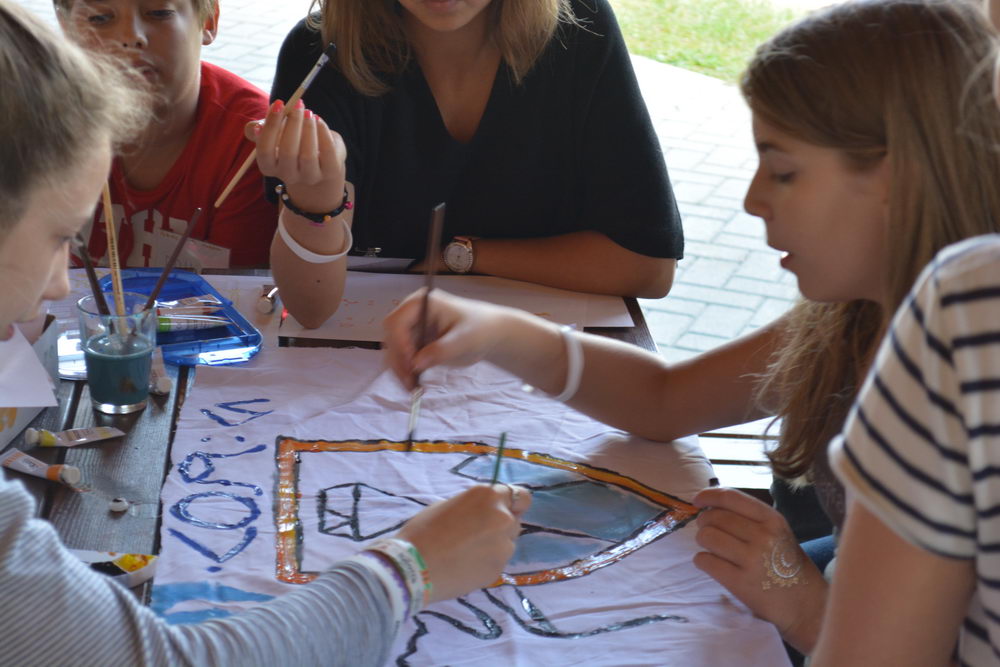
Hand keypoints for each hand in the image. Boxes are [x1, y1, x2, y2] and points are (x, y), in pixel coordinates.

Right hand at [244, 99, 346, 212]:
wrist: (319, 161)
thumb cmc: (291, 142)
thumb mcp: (273, 134)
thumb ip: (259, 128)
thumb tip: (256, 127)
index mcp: (269, 166)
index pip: (265, 150)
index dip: (271, 125)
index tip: (279, 103)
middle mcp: (288, 175)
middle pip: (288, 152)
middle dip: (293, 123)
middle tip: (298, 104)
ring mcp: (310, 176)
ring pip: (308, 155)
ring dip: (308, 128)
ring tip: (309, 112)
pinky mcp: (330, 171)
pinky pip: (327, 152)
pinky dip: (323, 132)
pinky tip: (319, 121)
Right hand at [383, 289, 516, 390]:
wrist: (489, 333)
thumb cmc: (480, 329)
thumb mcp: (464, 339)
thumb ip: (441, 350)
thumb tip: (416, 364)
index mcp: (421, 302)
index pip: (397, 322)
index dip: (399, 343)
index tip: (412, 364)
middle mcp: (411, 313)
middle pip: (391, 338)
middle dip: (398, 361)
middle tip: (410, 383)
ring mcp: (411, 328)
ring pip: (394, 351)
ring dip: (400, 370)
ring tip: (413, 389)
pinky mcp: (414, 343)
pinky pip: (402, 359)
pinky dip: (406, 372)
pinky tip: (415, 385)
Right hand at [397, 483, 530, 602]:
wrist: (413, 567)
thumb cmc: (423, 531)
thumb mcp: (448, 506)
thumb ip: (474, 507)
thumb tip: (483, 513)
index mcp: (488, 497)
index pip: (520, 496)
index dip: (512, 504)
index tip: (505, 511)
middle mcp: (502, 518)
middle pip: (514, 520)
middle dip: (501, 526)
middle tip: (478, 535)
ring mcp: (504, 546)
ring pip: (507, 543)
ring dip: (495, 545)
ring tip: (468, 553)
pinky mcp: (499, 569)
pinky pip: (498, 561)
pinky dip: (487, 563)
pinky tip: (465, 566)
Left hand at [692, 486, 826, 652]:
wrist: (805, 604)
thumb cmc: (786, 565)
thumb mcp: (777, 532)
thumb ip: (749, 517)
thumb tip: (710, 505)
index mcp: (773, 520)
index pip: (731, 498)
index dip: (708, 496)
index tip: (697, 500)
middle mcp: (763, 536)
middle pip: (714, 518)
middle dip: (704, 523)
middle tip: (709, 532)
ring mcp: (751, 560)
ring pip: (707, 537)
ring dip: (703, 542)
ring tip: (714, 549)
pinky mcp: (740, 583)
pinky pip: (705, 561)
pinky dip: (702, 561)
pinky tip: (712, 564)